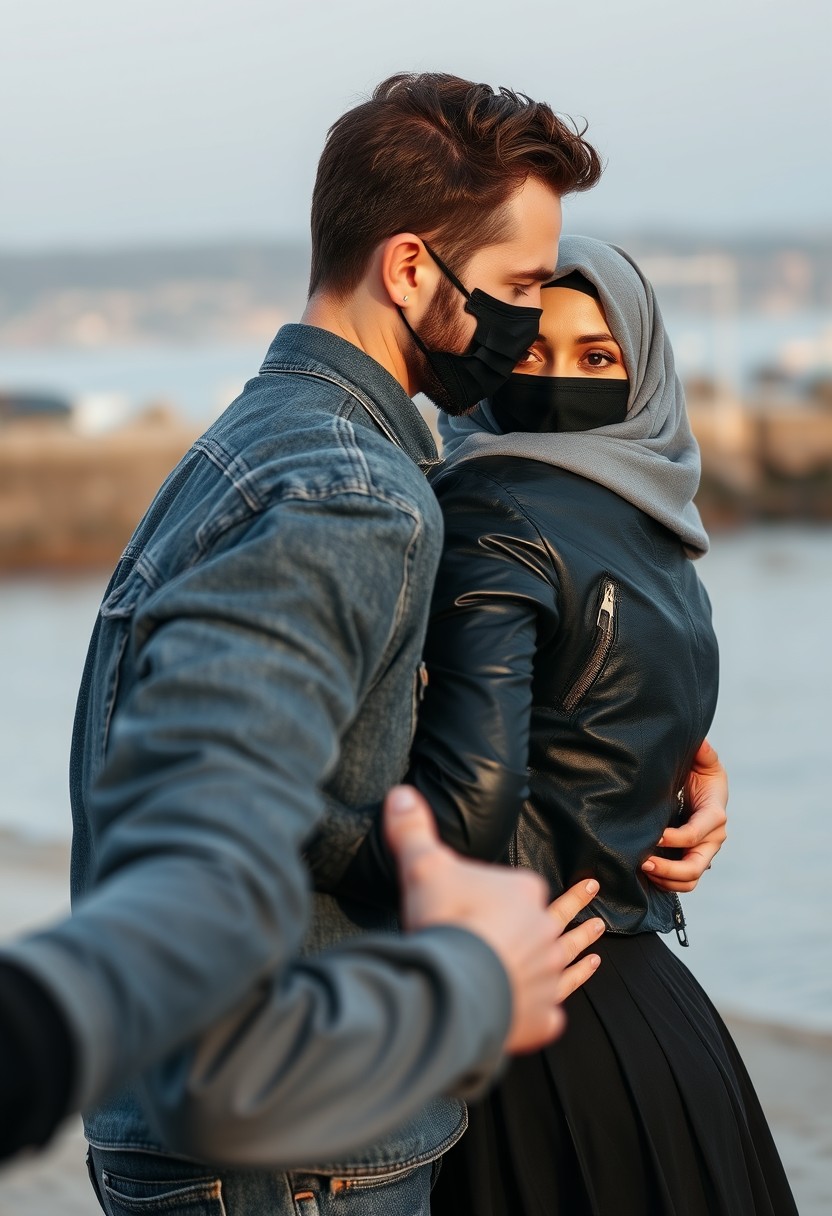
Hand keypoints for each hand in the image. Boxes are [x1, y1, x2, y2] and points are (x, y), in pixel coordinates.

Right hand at [383, 785, 604, 1053]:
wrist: (455, 985)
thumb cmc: (445, 921)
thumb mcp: (423, 865)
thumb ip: (412, 830)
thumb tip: (400, 793)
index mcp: (524, 893)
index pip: (526, 885)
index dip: (516, 887)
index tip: (514, 887)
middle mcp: (543, 933)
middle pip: (558, 918)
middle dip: (576, 904)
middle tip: (593, 890)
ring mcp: (545, 977)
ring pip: (568, 964)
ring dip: (582, 954)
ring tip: (598, 948)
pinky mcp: (539, 1017)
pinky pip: (552, 1014)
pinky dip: (551, 1011)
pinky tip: (554, 1013)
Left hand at [641, 739, 727, 892]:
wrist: (700, 787)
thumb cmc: (699, 771)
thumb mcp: (703, 759)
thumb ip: (703, 752)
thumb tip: (700, 742)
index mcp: (715, 813)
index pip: (697, 833)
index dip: (675, 838)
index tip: (653, 836)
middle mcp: (713, 838)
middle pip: (695, 865)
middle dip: (669, 869)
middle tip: (643, 862)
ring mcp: (704, 852)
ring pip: (690, 879)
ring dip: (666, 879)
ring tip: (642, 869)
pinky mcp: (693, 859)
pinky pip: (685, 881)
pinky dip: (667, 883)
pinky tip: (647, 874)